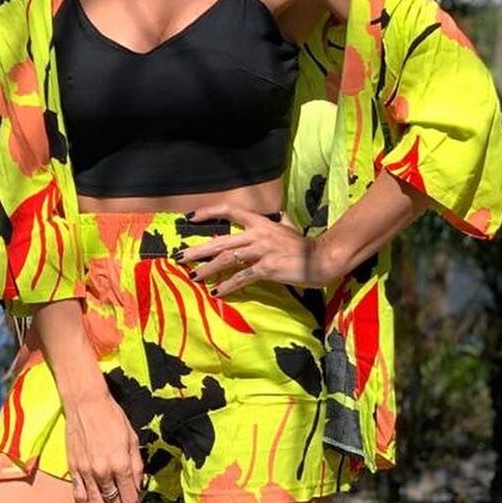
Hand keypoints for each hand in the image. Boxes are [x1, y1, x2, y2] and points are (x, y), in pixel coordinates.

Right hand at [62, 390, 144, 502]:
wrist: (86, 403)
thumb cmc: (112, 417)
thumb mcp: (132, 439)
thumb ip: (136, 466)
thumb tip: (138, 486)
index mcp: (121, 463)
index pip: (129, 498)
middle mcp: (103, 471)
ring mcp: (86, 472)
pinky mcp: (73, 469)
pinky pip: (79, 496)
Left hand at [172, 203, 337, 295]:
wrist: (322, 258)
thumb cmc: (305, 245)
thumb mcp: (289, 228)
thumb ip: (280, 222)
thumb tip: (280, 215)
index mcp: (261, 223)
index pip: (231, 211)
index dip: (209, 212)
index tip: (191, 217)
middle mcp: (257, 234)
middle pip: (220, 241)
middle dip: (198, 250)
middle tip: (180, 257)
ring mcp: (261, 251)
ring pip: (226, 259)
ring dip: (207, 270)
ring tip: (193, 277)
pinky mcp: (266, 268)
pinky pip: (241, 277)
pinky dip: (227, 285)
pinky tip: (217, 292)